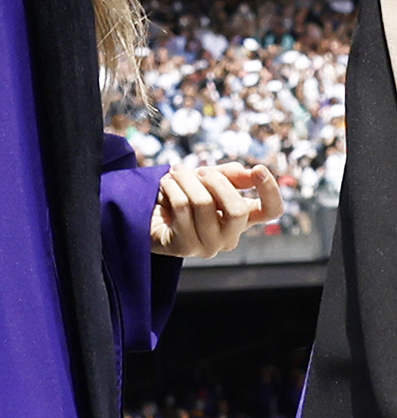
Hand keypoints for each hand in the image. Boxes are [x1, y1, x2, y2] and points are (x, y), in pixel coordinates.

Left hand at [149, 162, 283, 258]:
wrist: (145, 209)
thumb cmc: (181, 193)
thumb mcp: (206, 179)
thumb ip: (228, 176)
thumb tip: (249, 172)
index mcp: (241, 218)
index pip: (271, 211)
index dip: (271, 191)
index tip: (258, 169)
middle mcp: (229, 237)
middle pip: (238, 210)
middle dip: (215, 180)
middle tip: (199, 170)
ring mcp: (208, 246)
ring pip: (204, 204)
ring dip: (185, 179)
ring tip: (174, 173)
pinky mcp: (184, 248)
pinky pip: (182, 207)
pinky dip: (171, 187)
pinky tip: (165, 184)